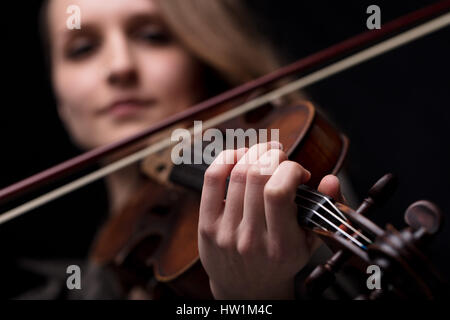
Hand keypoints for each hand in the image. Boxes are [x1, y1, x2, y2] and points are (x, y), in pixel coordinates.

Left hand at [198, 142, 342, 298]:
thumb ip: (322, 208)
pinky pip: (211, 179)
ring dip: (254, 153)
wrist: (247, 290)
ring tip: (264, 155)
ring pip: (237, 173)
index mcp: (281, 245)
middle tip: (280, 156)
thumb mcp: (308, 242)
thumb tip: (330, 179)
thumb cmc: (280, 261)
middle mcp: (251, 239)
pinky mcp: (207, 226)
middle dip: (272, 154)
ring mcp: (226, 232)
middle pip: (256, 175)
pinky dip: (226, 159)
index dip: (290, 169)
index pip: (278, 192)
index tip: (298, 172)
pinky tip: (239, 157)